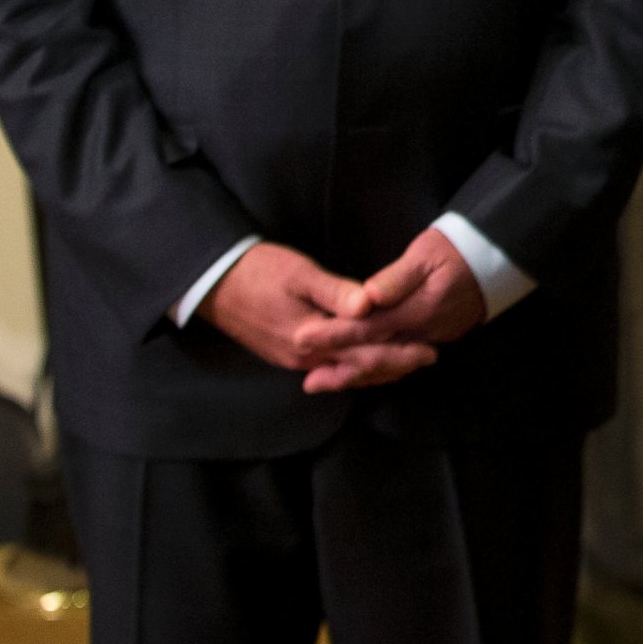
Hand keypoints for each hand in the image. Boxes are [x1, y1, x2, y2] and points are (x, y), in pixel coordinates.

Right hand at [200, 242, 434, 392]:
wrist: (213, 283)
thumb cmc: (258, 271)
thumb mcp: (300, 274)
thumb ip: (336, 292)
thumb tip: (368, 306)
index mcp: (311, 337)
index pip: (365, 353)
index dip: (399, 353)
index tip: (429, 350)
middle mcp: (304, 357)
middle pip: (358, 368)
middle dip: (394, 365)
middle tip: (428, 357)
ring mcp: (294, 360)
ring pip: (344, 372)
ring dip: (376, 368)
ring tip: (408, 362)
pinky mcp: (287, 355)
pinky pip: (329, 368)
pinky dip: (354, 366)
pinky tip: (368, 360)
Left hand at [289, 227, 488, 390]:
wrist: (495, 259)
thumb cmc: (456, 250)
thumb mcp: (426, 254)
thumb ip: (397, 278)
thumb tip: (368, 297)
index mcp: (417, 310)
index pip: (368, 328)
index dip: (334, 335)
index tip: (303, 337)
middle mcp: (423, 332)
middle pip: (376, 356)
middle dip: (339, 370)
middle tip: (307, 382)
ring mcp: (430, 338)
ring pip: (388, 366)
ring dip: (355, 376)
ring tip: (323, 383)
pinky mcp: (434, 339)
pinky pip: (400, 362)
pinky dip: (377, 370)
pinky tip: (358, 371)